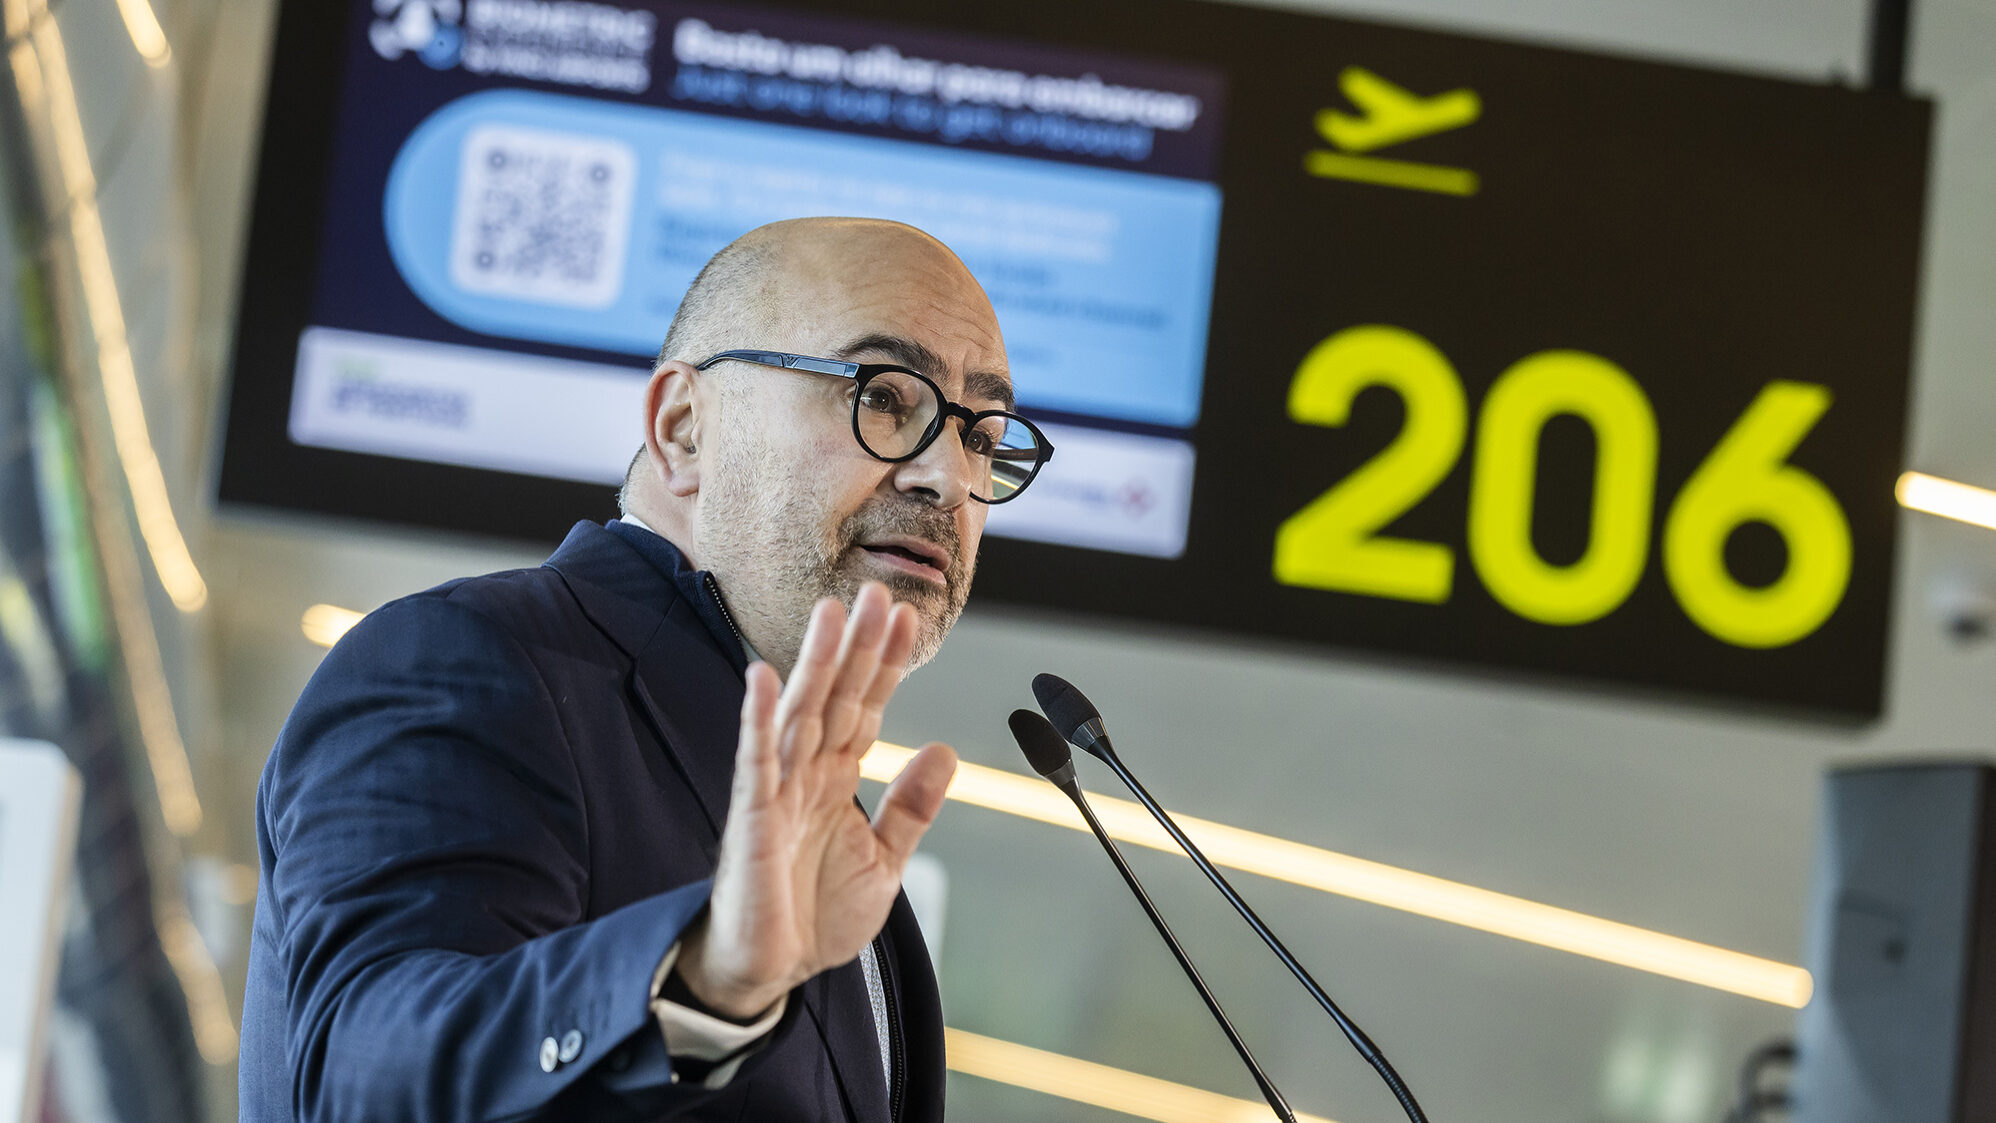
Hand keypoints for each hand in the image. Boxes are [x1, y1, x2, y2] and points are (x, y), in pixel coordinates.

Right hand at [675, 582, 957, 1019]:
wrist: (769, 972)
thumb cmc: (814, 915)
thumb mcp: (885, 860)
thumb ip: (911, 806)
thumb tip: (944, 751)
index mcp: (836, 780)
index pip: (866, 709)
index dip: (887, 666)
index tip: (908, 618)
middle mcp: (806, 775)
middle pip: (835, 697)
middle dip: (858, 647)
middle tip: (878, 592)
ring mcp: (776, 792)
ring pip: (799, 713)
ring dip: (815, 663)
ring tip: (832, 613)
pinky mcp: (751, 819)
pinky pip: (754, 761)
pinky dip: (756, 718)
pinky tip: (760, 676)